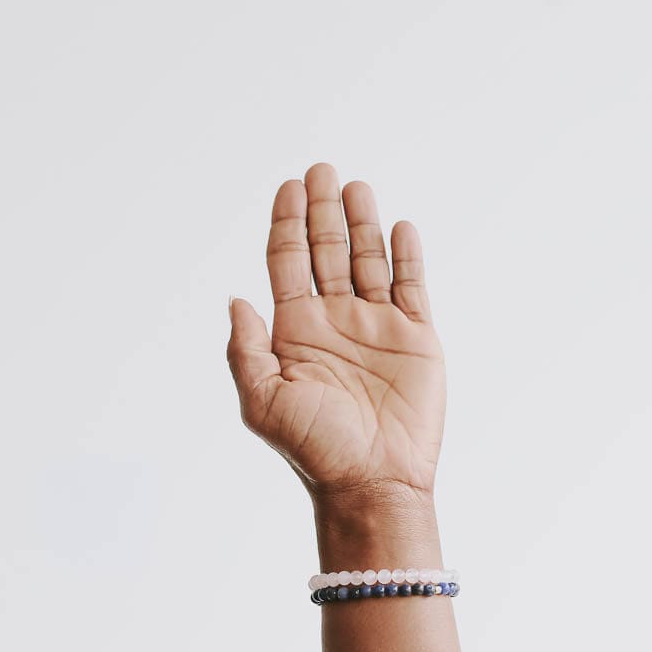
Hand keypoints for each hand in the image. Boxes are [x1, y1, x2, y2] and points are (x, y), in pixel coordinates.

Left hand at [226, 162, 445, 504]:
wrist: (373, 482)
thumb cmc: (315, 449)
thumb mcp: (262, 402)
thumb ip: (244, 351)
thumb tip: (235, 299)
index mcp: (295, 332)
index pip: (288, 262)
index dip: (286, 223)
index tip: (289, 186)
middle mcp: (335, 322)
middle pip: (326, 251)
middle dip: (322, 210)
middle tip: (321, 169)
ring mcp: (377, 326)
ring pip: (369, 260)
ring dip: (362, 222)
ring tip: (355, 187)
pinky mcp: (416, 339)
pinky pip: (411, 286)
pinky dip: (406, 255)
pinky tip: (399, 227)